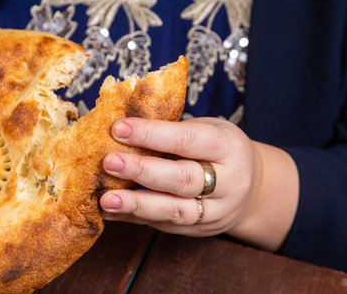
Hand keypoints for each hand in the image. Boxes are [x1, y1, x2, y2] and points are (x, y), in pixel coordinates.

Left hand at [100, 117, 261, 235]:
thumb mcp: (208, 130)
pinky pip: (166, 226)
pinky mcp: (202, 229)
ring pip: (175, 210)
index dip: (150, 134)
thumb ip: (173, 132)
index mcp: (228, 147)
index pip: (186, 140)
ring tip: (105, 199)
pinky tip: (111, 212)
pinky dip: (135, 219)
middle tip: (109, 162)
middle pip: (183, 179)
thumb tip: (121, 131)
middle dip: (142, 171)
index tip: (118, 129)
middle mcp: (229, 182)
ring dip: (136, 205)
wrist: (253, 188)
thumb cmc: (219, 150)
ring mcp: (217, 211)